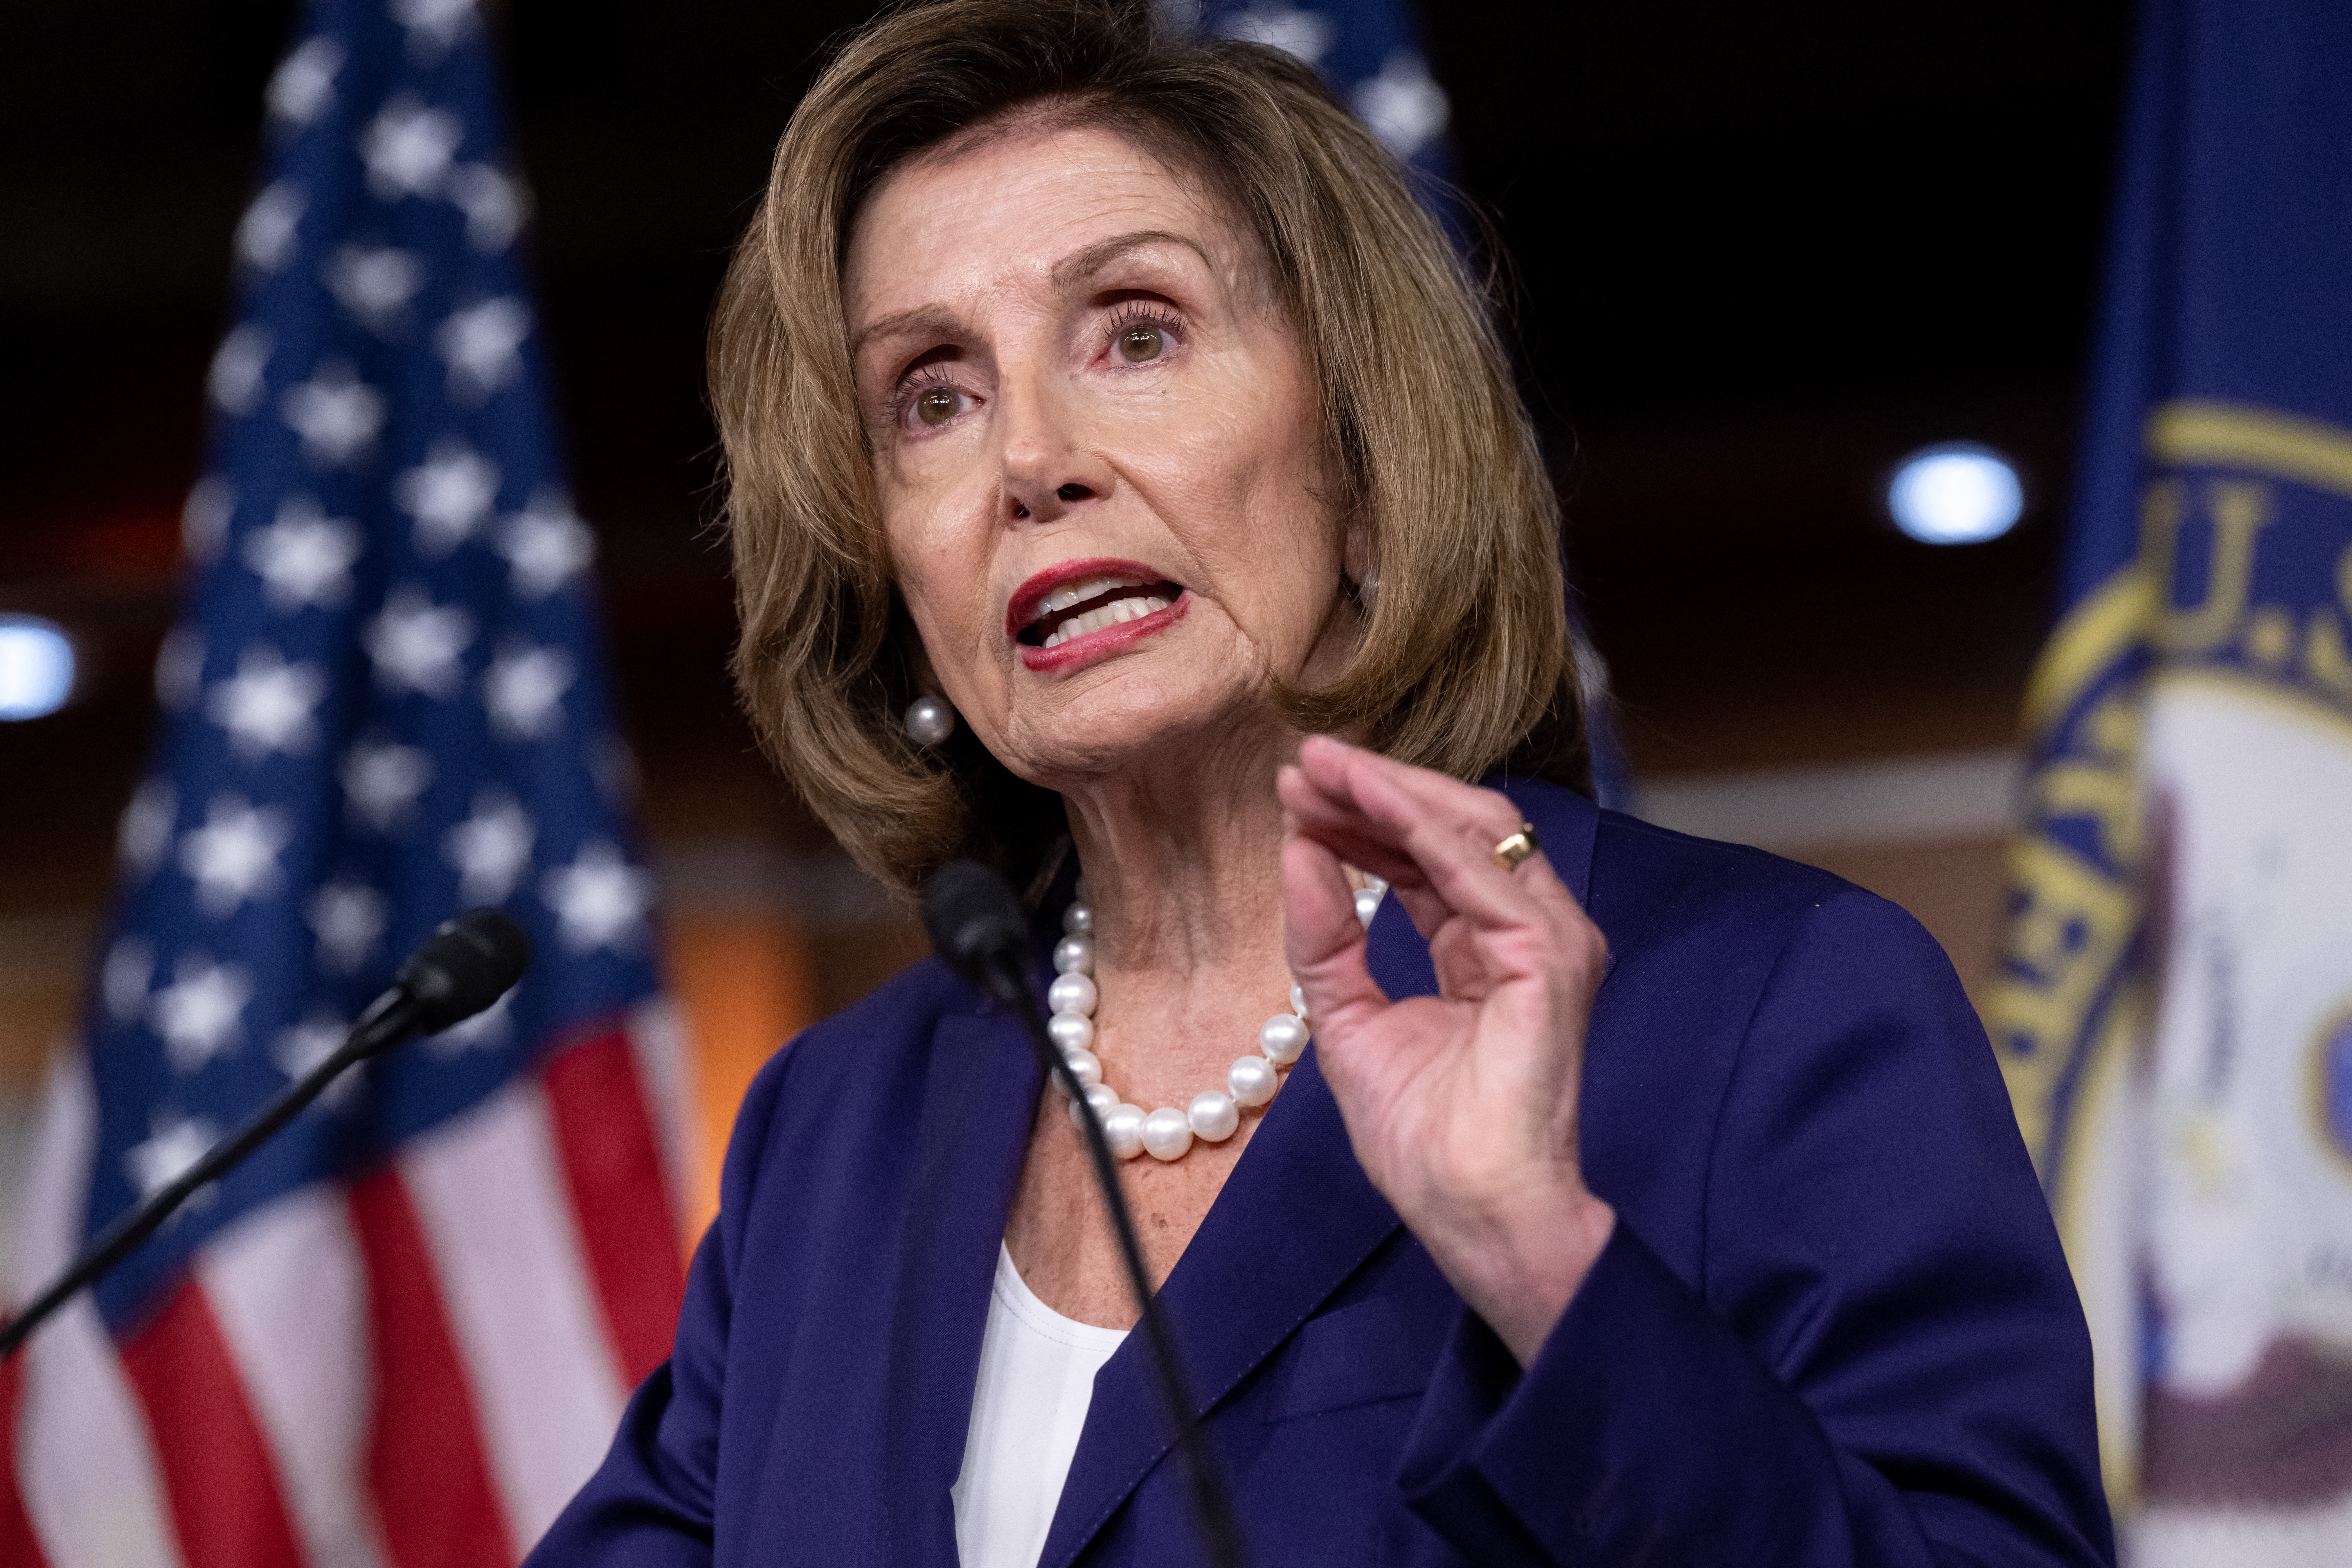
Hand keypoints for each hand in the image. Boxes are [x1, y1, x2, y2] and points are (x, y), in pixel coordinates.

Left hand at [1278, 735, 1615, 1365]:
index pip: (1424, 861)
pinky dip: (1419, 828)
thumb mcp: (1350, 1022)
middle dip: (1376, 789)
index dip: (1363, 821)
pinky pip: (1479, 871)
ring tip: (1323, 768)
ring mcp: (1549, 940)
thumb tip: (1300, 855)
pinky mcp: (1549, 956)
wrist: (1475, 1215)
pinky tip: (1367, 800)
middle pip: (1453, 830)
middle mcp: (1528, 933)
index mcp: (1487, 950)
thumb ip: (1327, 941)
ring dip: (1392, 792)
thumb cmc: (1427, 1143)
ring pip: (1473, 830)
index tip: (1298, 793)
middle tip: (1305, 762)